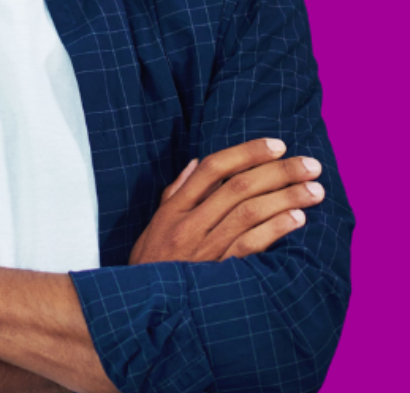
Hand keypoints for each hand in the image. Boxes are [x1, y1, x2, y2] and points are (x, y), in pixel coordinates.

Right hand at [128, 138, 323, 263]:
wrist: (140, 310)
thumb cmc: (152, 264)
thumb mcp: (155, 224)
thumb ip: (176, 192)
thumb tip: (196, 163)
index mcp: (174, 208)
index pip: (213, 168)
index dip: (247, 152)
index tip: (277, 145)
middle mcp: (190, 224)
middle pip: (238, 187)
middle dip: (278, 172)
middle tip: (311, 164)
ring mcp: (205, 250)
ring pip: (249, 213)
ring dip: (286, 198)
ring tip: (315, 190)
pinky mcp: (219, 275)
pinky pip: (250, 247)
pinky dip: (275, 230)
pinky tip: (298, 219)